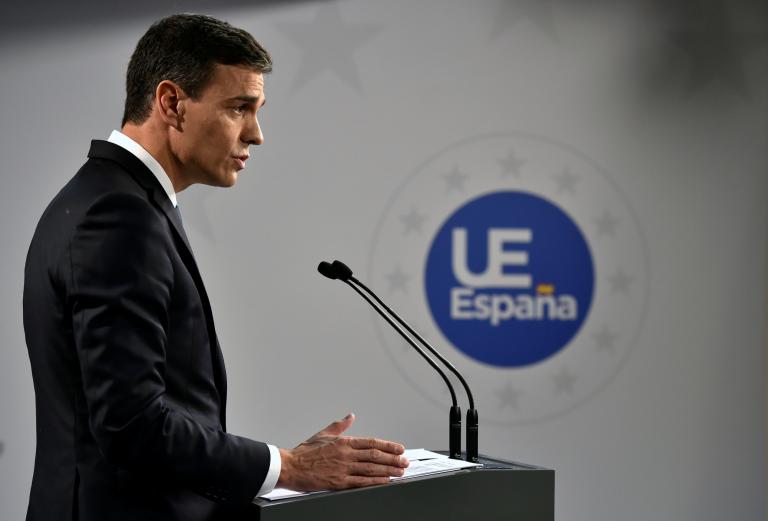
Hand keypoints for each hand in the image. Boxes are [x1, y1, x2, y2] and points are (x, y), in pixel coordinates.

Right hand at [277, 413, 408, 490]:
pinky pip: (361, 482)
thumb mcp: (323, 434)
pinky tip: (385, 481)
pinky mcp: (339, 482)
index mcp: (344, 442)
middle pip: (375, 456)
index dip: (388, 446)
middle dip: (393, 459)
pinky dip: (375, 481)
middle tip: (405, 462)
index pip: (372, 443)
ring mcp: (343, 469)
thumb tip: (350, 416)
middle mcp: (346, 454)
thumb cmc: (304, 453)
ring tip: (400, 472)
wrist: (291, 467)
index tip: (399, 449)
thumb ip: (339, 426)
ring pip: (371, 469)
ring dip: (388, 470)